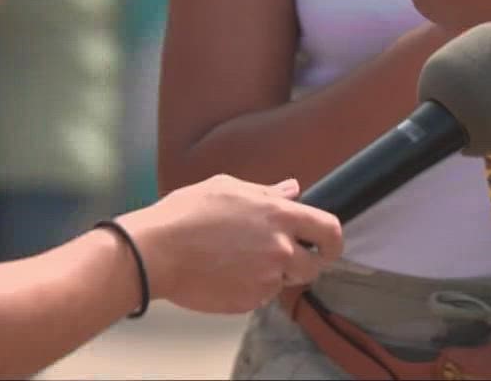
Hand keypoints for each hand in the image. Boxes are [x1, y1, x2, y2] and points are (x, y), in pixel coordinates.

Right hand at [115, 175, 342, 314]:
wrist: (156, 251)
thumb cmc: (186, 214)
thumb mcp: (228, 188)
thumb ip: (267, 192)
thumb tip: (293, 189)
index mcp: (278, 216)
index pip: (329, 230)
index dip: (333, 241)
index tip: (327, 246)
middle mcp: (279, 248)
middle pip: (313, 266)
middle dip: (301, 263)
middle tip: (278, 256)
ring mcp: (265, 278)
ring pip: (284, 282)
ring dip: (272, 275)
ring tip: (239, 260)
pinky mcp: (248, 301)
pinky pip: (260, 296)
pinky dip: (249, 288)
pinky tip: (224, 273)